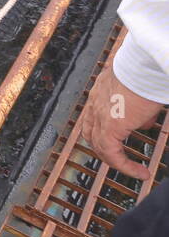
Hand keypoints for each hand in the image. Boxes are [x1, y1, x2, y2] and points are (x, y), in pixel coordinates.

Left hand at [78, 64, 162, 179]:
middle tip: (121, 157)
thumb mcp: (140, 90)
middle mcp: (96, 102)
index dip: (106, 130)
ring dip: (114, 158)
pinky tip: (140, 172)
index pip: (95, 116)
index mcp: (102, 91)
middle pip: (91, 132)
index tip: (122, 139)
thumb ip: (139, 107)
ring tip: (130, 168)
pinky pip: (111, 153)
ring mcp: (100, 114)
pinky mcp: (110, 126)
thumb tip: (144, 121)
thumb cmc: (146, 70)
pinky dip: (123, 165)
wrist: (144, 63)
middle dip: (105, 147)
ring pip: (98, 144)